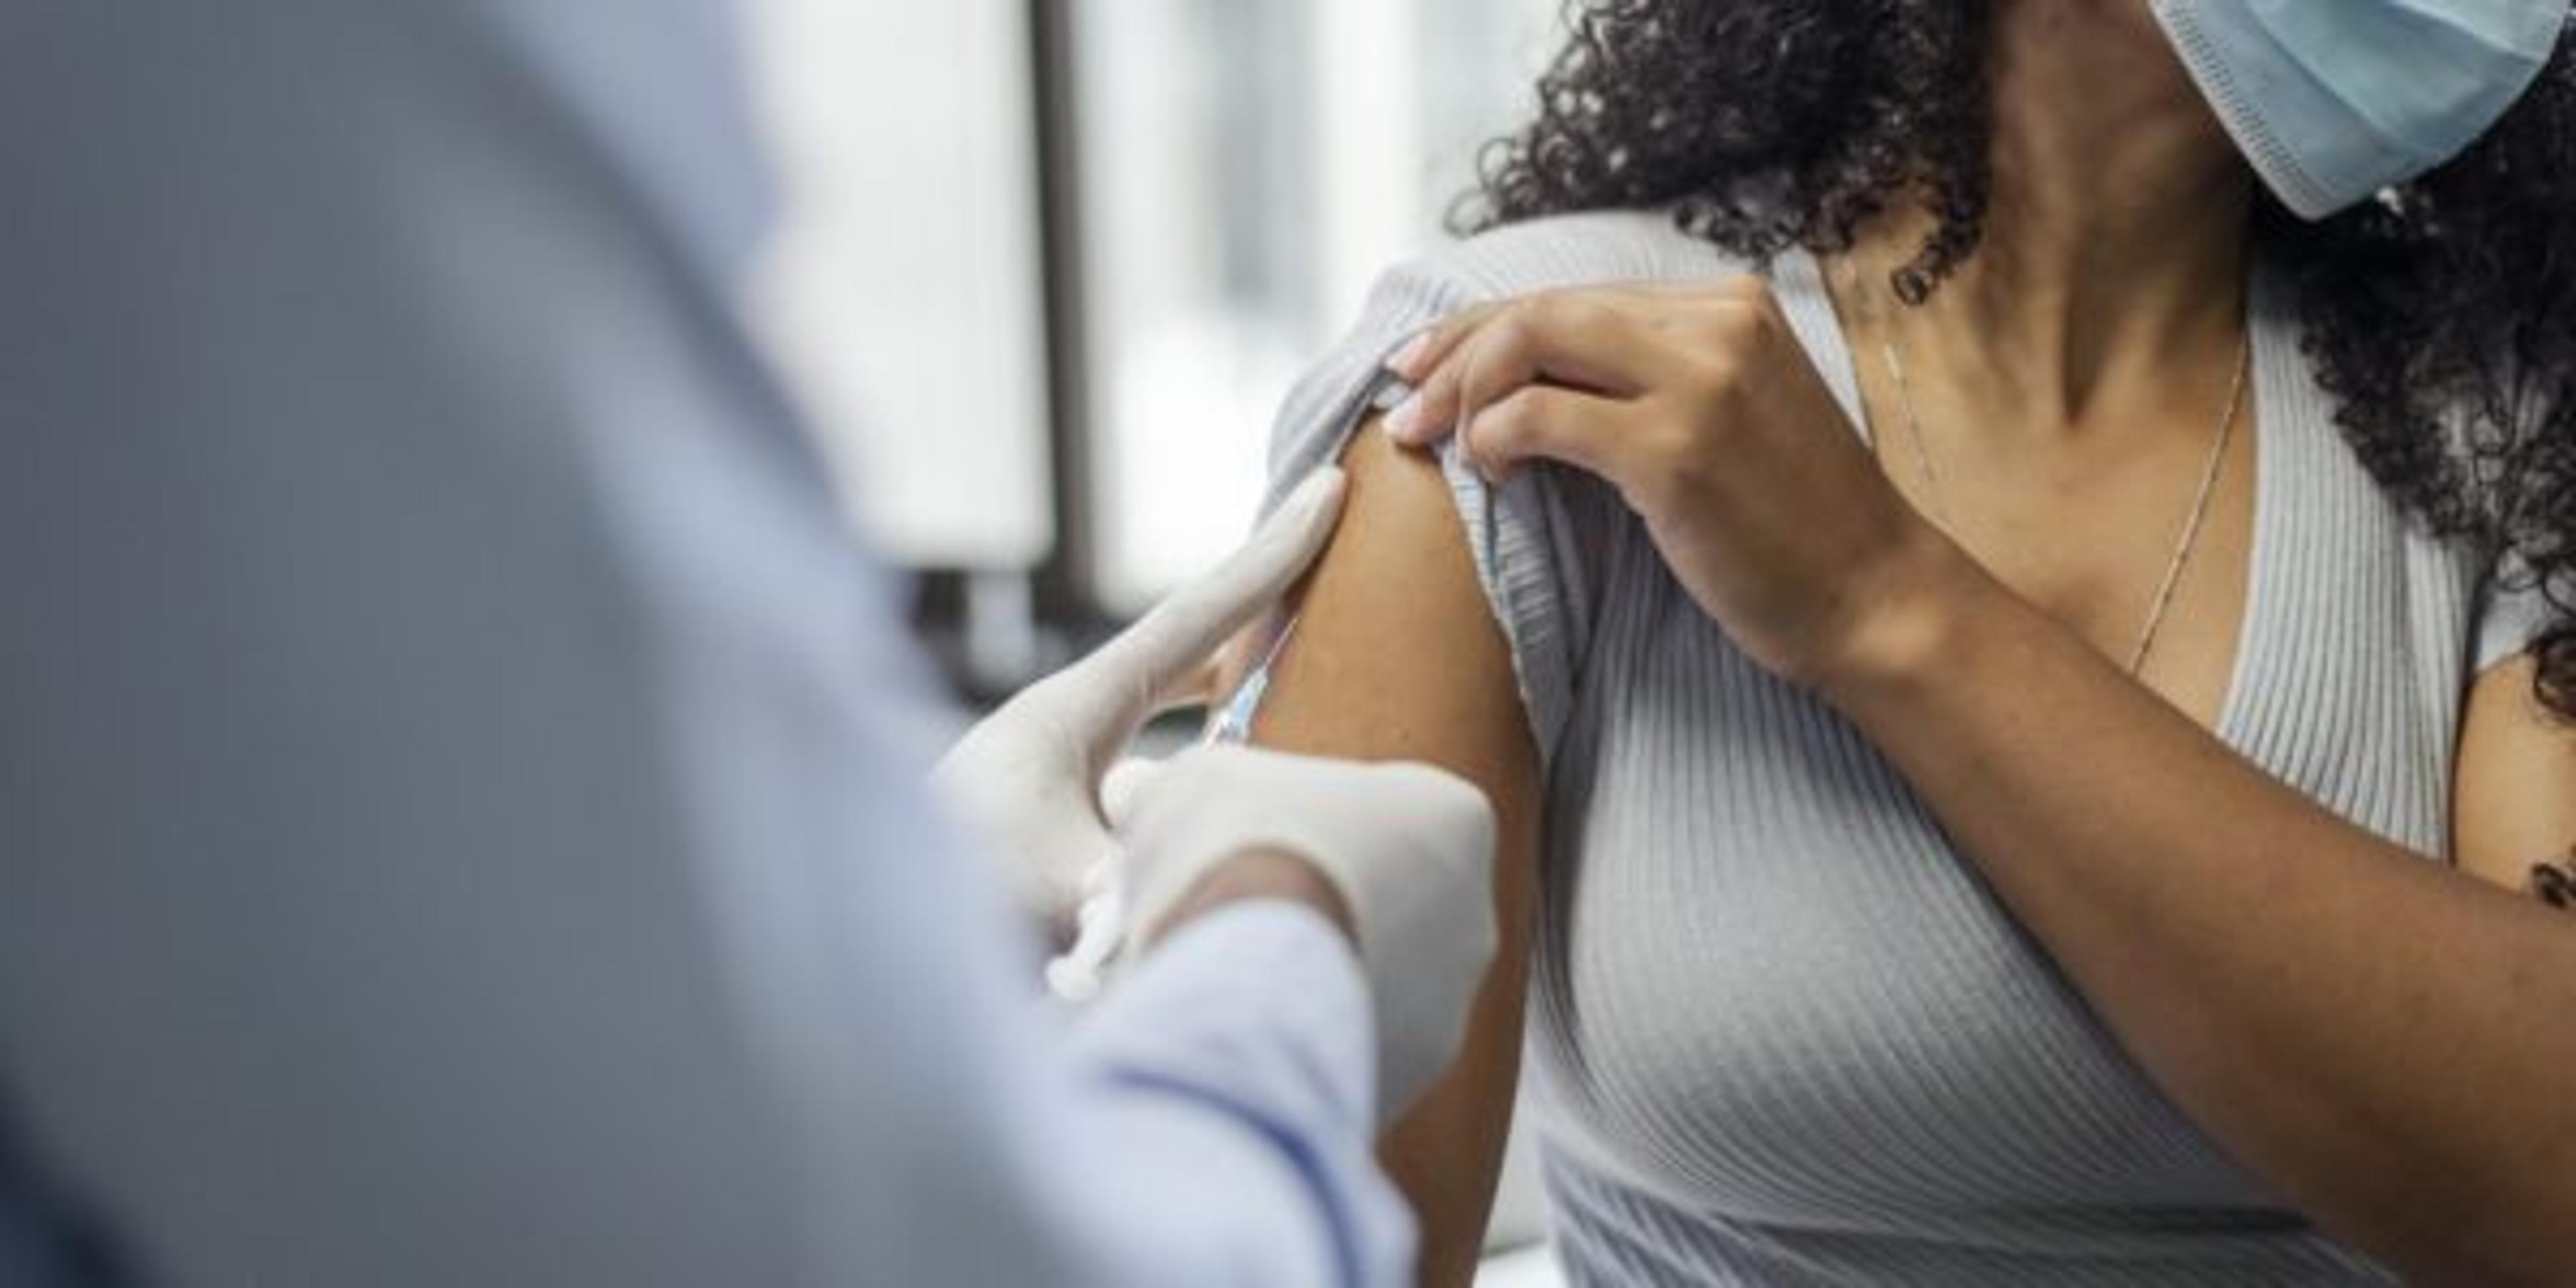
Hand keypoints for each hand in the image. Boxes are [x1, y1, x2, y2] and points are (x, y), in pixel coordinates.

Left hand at [933, 468, 1346, 934]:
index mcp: (1075, 709)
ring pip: (1169, 717)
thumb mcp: (1067, 892)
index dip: (1273, 554)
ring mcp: (1057, 778)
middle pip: (1186, 647)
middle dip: (1256, 613)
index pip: (1197, 614)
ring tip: (1290, 695)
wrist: (848, 927)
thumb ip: (1162, 883)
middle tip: (1322, 568)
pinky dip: (1194, 785)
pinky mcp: (1050, 830)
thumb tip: (1227, 881)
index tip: (1330, 486)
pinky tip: (1220, 812)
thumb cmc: (947, 899)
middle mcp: (1067, 729)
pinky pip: (1148, 788)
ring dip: (1226, 705)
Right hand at [1111, 744, 1498, 1121]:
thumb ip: (1187, 783)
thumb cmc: (1238, 857)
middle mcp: (1473, 915)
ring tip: (1223, 971)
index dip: (1301, 814)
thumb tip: (1141, 792)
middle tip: (1231, 902)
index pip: (1384, 804)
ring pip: (1365, 978)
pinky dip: (1298, 1038)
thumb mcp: (1195, 781)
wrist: (1243, 990)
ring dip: (1304, 972)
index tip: (1247, 830)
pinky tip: (1241, 1027)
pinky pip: (1346, 1046)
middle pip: (1380, 894)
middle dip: (1310, 897)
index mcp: (1453, 817)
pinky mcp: (1409, 1077)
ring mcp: (1447, 1006)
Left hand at [1384, 277, 1947, 685]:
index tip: (1423, 368)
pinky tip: (1490, 472)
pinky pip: (1541, 417)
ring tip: (1435, 444)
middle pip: (1541, 309)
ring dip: (1462, 393)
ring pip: (1531, 344)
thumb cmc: (1793, 526)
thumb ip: (1650, 376)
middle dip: (1453, 354)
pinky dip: (1494, 437)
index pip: (1573, 295)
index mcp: (1728, 304)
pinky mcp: (1676, 449)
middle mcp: (1716, 323)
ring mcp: (1699, 381)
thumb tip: (1530, 377)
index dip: (1481, 326)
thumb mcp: (1730, 415)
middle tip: (1405, 409)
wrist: (1874, 599)